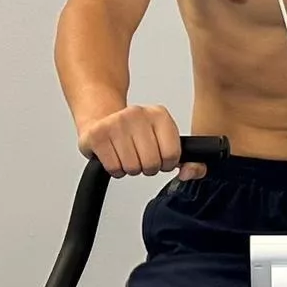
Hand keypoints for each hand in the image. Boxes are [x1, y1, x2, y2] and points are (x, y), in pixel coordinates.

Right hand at [78, 103, 201, 178]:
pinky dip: (115, 169)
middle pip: (152, 164)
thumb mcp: (165, 141)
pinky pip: (114, 168)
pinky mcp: (98, 134)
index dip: (166, 164)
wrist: (101, 119)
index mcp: (159, 114)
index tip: (159, 158)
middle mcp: (137, 114)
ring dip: (130, 169)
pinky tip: (114, 156)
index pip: (172, 155)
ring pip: (133, 168)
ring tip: (126, 155)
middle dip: (147, 168)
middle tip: (140, 157)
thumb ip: (189, 161)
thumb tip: (188, 173)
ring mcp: (116, 122)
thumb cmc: (135, 134)